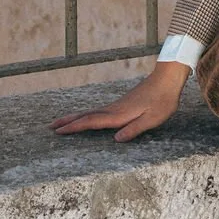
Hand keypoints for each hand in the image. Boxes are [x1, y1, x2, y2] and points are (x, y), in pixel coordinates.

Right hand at [50, 61, 190, 141]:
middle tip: (51, 127)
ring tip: (62, 122)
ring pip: (91, 112)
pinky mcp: (121, 104)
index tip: (59, 131)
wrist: (167, 79)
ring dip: (75, 117)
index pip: (92, 121)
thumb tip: (116, 140)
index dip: (75, 127)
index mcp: (119, 114)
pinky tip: (87, 117)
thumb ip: (134, 129)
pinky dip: (87, 115)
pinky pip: (99, 111)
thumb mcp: (153, 119)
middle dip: (68, 121)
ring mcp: (117, 105)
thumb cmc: (163, 100)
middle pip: (86, 115)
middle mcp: (114, 109)